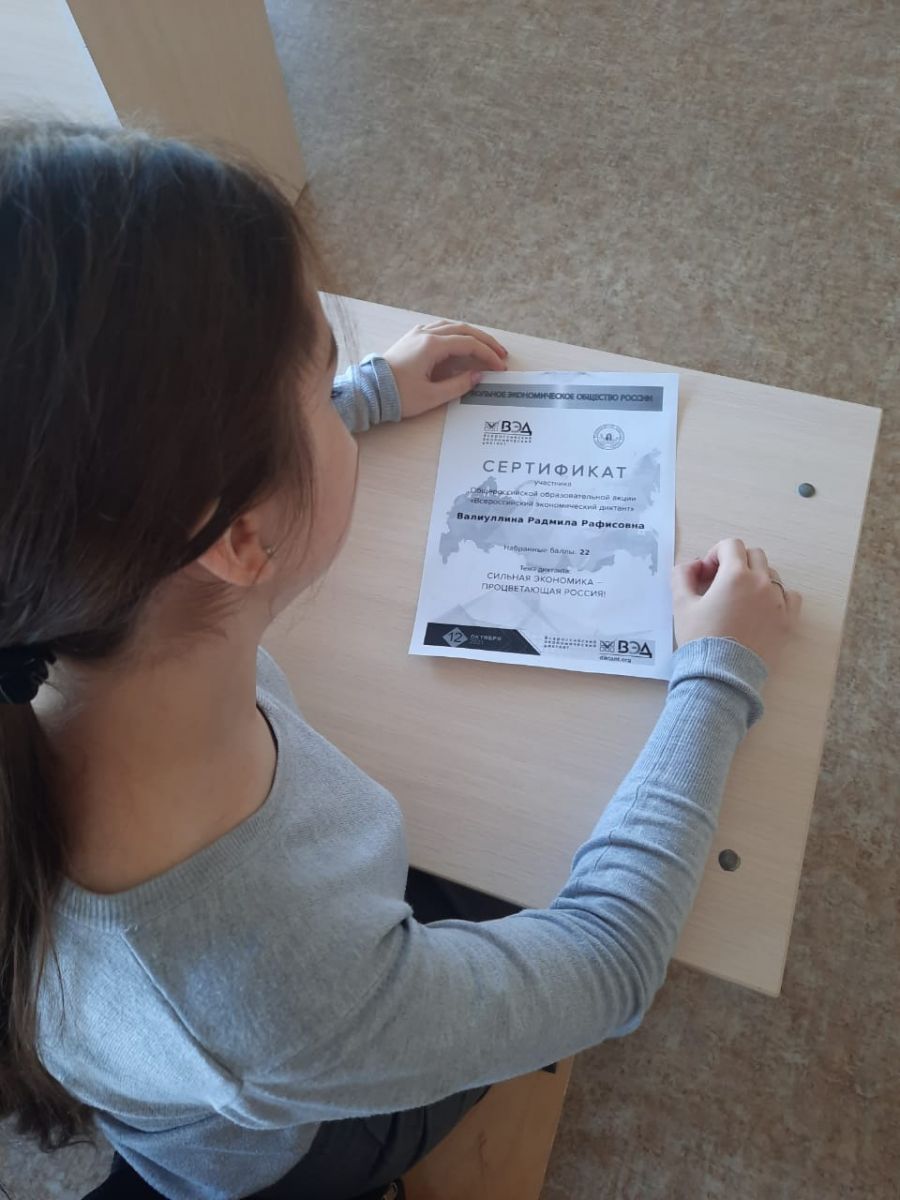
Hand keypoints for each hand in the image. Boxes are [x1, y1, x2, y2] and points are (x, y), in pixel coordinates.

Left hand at [383, 320, 507, 418]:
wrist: (369, 391)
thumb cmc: (398, 395)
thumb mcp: (432, 396)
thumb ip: (458, 385)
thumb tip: (478, 376)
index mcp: (432, 346)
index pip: (468, 344)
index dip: (487, 354)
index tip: (500, 367)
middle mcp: (426, 334)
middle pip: (463, 330)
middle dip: (485, 341)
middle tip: (501, 354)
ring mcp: (417, 334)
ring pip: (451, 326)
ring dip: (471, 335)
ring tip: (485, 347)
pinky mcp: (412, 339)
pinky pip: (439, 329)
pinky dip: (455, 334)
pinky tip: (460, 343)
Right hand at [672, 538, 801, 668]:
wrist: (722, 675)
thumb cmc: (700, 639)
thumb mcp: (681, 605)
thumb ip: (682, 575)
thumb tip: (693, 564)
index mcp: (735, 575)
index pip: (730, 545)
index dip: (715, 554)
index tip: (708, 573)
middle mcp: (761, 582)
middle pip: (753, 555)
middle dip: (736, 563)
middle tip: (722, 584)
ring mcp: (779, 601)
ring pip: (771, 574)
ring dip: (755, 578)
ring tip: (740, 599)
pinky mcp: (788, 620)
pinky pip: (790, 595)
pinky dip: (776, 595)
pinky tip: (762, 608)